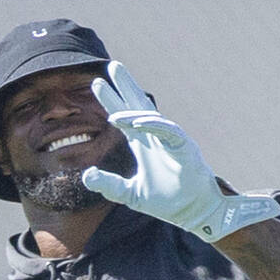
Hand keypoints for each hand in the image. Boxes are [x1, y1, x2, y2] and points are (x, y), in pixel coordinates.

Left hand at [82, 61, 279, 241]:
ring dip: (132, 110)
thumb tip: (86, 175)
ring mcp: (170, 140)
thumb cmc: (166, 202)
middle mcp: (156, 137)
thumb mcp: (130, 194)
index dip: (112, 101)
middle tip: (112, 66)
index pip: (125, 118)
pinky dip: (152, 125)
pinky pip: (167, 130)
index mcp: (144, 145)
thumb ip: (109, 186)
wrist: (193, 213)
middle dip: (126, 86)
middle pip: (139, 106)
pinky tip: (136, 123)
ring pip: (151, 116)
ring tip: (112, 106)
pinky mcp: (184, 146)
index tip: (97, 84)